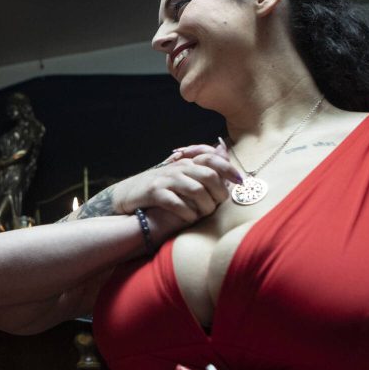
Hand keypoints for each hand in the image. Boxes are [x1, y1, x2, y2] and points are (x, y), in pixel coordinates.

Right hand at [110, 139, 240, 226]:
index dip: (229, 169)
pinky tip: (190, 218)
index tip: (240, 182)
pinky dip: (187, 213)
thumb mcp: (181, 173)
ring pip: (196, 190)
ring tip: (205, 214)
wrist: (128, 194)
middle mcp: (177, 168)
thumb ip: (201, 165)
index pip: (213, 159)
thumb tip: (223, 151)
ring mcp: (165, 180)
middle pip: (209, 175)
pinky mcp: (154, 193)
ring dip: (205, 206)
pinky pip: (177, 203)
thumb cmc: (160, 187)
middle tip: (219, 204)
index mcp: (186, 162)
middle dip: (219, 192)